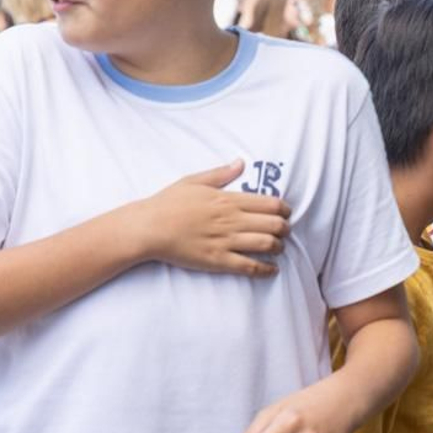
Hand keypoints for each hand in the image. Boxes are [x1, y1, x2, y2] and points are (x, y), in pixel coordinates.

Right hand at [132, 159, 291, 274]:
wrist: (147, 228)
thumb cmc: (168, 203)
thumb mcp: (194, 181)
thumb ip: (221, 173)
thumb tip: (241, 162)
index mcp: (229, 200)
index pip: (271, 204)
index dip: (285, 209)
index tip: (286, 213)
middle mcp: (232, 220)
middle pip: (275, 225)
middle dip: (285, 229)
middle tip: (284, 231)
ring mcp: (226, 241)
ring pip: (267, 245)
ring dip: (279, 247)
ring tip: (279, 248)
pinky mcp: (218, 260)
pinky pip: (250, 267)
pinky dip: (266, 269)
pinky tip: (272, 270)